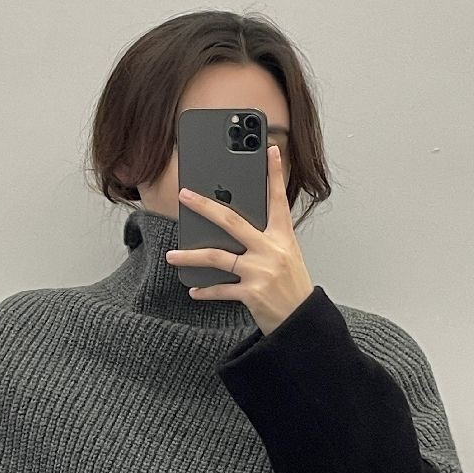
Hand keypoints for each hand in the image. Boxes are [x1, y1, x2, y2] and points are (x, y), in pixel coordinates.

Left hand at [166, 144, 315, 335]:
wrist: (301, 321)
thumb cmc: (292, 287)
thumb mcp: (286, 257)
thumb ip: (265, 240)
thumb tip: (231, 228)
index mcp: (282, 237)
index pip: (278, 200)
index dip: (275, 174)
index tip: (271, 151)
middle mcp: (271, 250)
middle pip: (232, 221)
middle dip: (205, 206)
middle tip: (185, 195)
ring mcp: (261, 271)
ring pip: (217, 256)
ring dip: (190, 256)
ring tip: (172, 256)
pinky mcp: (252, 293)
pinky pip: (221, 288)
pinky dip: (205, 290)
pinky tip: (193, 289)